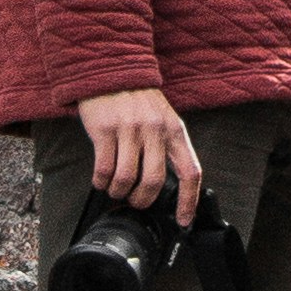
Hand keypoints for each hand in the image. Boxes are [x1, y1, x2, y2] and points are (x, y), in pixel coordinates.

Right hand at [81, 88, 201, 220]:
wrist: (111, 70)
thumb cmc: (137, 100)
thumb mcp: (162, 118)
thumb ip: (166, 147)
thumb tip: (163, 186)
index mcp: (174, 129)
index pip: (190, 171)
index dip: (188, 201)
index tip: (183, 221)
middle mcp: (154, 130)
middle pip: (154, 181)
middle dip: (142, 200)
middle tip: (134, 201)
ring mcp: (129, 129)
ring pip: (127, 179)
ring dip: (118, 192)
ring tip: (115, 189)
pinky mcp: (105, 129)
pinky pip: (104, 168)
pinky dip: (101, 181)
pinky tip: (101, 179)